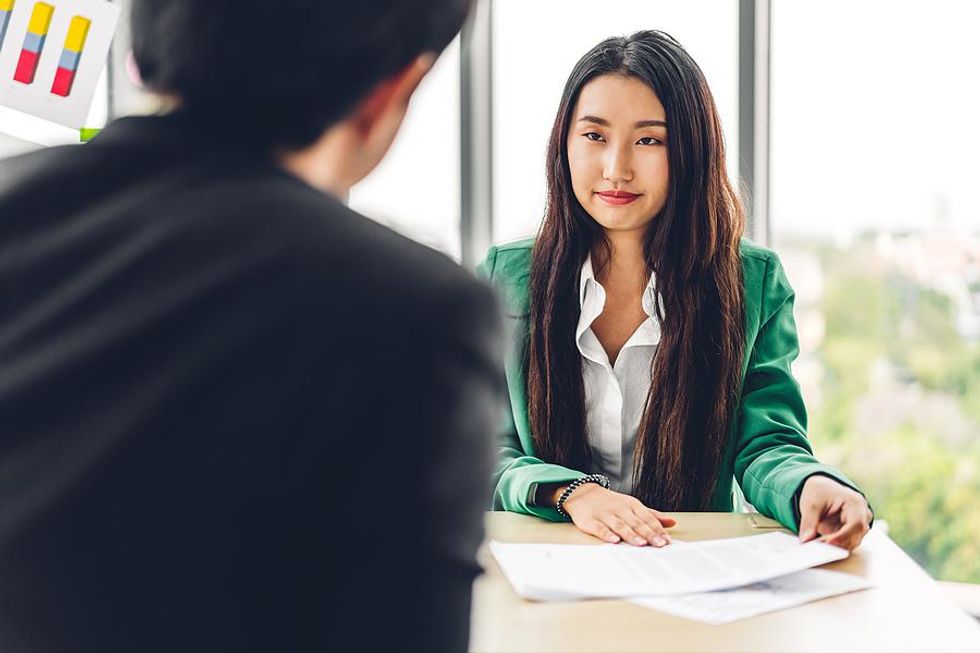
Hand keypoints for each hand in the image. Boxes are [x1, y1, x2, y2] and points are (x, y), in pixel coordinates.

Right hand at [560, 484, 675, 546]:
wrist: (583, 494)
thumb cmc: (611, 503)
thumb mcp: (632, 505)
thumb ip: (652, 515)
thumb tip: (672, 522)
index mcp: (632, 505)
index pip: (647, 518)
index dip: (657, 529)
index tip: (666, 540)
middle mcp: (620, 509)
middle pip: (636, 523)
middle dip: (648, 534)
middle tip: (659, 544)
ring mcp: (605, 514)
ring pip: (620, 525)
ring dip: (631, 534)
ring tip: (641, 543)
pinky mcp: (590, 521)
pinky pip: (600, 528)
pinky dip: (607, 534)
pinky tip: (614, 540)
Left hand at [798, 475, 871, 550]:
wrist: (823, 490)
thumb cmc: (821, 493)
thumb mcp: (811, 503)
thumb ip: (809, 521)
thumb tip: (806, 539)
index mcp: (855, 503)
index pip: (856, 524)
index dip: (843, 536)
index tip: (828, 543)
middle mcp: (862, 516)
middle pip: (855, 537)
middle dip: (835, 544)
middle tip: (815, 549)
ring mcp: (859, 527)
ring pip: (850, 544)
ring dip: (833, 549)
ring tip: (814, 549)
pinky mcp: (852, 535)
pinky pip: (844, 545)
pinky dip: (832, 548)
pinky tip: (819, 550)